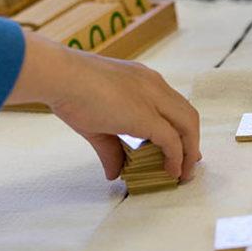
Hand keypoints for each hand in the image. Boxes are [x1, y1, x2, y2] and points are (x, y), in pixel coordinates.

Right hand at [5, 32, 201, 181]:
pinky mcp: (146, 115)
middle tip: (189, 164)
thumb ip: (110, 150)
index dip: (181, 128)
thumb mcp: (95, 125)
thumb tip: (113, 174)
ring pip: (188, 125)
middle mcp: (154, 85)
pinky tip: (172, 171)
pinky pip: (172, 140)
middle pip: (188, 115)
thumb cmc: (70, 91)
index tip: (182, 148)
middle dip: (192, 142)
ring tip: (183, 173)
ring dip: (190, 152)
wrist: (60, 76)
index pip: (173, 104)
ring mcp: (153, 98)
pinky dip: (177, 157)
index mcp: (143, 80)